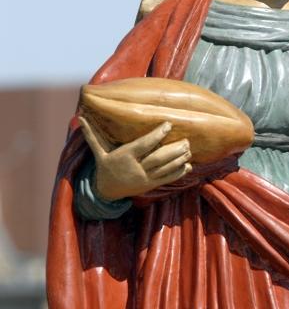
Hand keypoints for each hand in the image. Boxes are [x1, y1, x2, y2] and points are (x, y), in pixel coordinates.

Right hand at [78, 117, 192, 200]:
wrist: (106, 190)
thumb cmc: (105, 166)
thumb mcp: (99, 152)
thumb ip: (92, 135)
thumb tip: (79, 118)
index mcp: (125, 156)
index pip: (144, 144)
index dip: (157, 135)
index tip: (168, 124)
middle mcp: (136, 168)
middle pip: (158, 158)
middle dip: (174, 149)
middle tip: (187, 140)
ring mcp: (144, 178)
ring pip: (165, 169)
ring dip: (179, 159)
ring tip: (189, 149)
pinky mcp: (150, 185)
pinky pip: (167, 179)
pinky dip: (179, 172)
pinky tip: (189, 165)